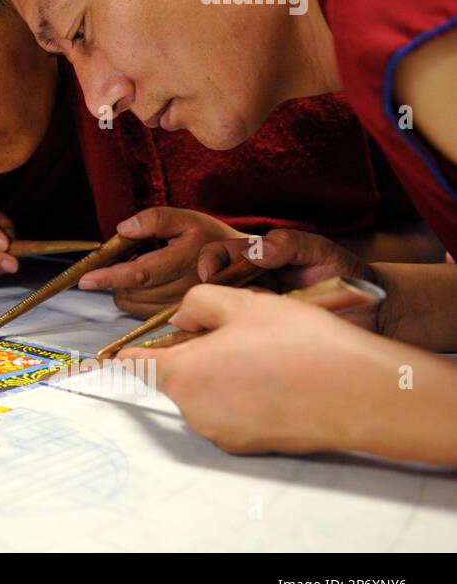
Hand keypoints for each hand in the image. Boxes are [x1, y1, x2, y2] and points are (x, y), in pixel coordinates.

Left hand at [78, 207, 241, 314]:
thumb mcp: (185, 218)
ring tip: (139, 269)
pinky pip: (142, 313)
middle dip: (115, 279)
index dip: (111, 277)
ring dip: (124, 289)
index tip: (85, 279)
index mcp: (186, 259)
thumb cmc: (208, 238)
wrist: (241, 266)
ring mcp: (183, 307)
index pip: (141, 273)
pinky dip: (134, 299)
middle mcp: (186, 288)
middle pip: (133, 292)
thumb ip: (155, 219)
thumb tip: (123, 229)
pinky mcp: (179, 319)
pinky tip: (145, 284)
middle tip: (122, 260)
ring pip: (135, 305)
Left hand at [118, 285, 384, 454]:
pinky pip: (232, 413)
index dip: (135, 349)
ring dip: (221, 373)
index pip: (137, 363)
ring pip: (206, 394)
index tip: (127, 347)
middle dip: (194, 353)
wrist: (361, 393)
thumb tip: (184, 318)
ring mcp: (221, 433)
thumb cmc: (301, 344)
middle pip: (177, 376)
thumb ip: (198, 303)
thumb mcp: (243, 302)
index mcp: (182, 374)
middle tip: (235, 333)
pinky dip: (243, 396)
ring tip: (265, 355)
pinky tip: (277, 379)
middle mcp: (194, 411)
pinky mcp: (249, 446)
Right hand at [195, 228, 379, 330]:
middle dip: (210, 296)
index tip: (211, 274)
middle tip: (225, 303)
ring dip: (226, 320)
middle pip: (212, 288)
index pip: (219, 255)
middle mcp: (249, 285)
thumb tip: (255, 251)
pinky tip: (255, 341)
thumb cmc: (344, 273)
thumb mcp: (320, 250)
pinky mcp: (265, 338)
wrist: (374, 310)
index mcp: (256, 260)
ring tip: (247, 323)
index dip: (209, 262)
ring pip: (222, 315)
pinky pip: (242, 339)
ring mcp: (257, 313)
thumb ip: (289, 243)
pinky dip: (240, 340)